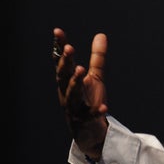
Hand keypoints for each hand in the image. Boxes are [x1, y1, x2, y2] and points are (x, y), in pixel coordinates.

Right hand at [52, 28, 109, 159]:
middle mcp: (67, 94)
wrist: (91, 133)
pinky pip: (90, 117)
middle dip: (65, 63)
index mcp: (67, 83)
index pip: (62, 63)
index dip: (59, 48)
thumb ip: (98, 58)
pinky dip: (96, 112)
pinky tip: (105, 107)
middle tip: (69, 48)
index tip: (58, 31)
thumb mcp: (96, 77)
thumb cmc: (90, 102)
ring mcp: (74, 109)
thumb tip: (101, 34)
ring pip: (71, 96)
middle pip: (63, 77)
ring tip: (80, 69)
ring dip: (75, 83)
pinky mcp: (85, 122)